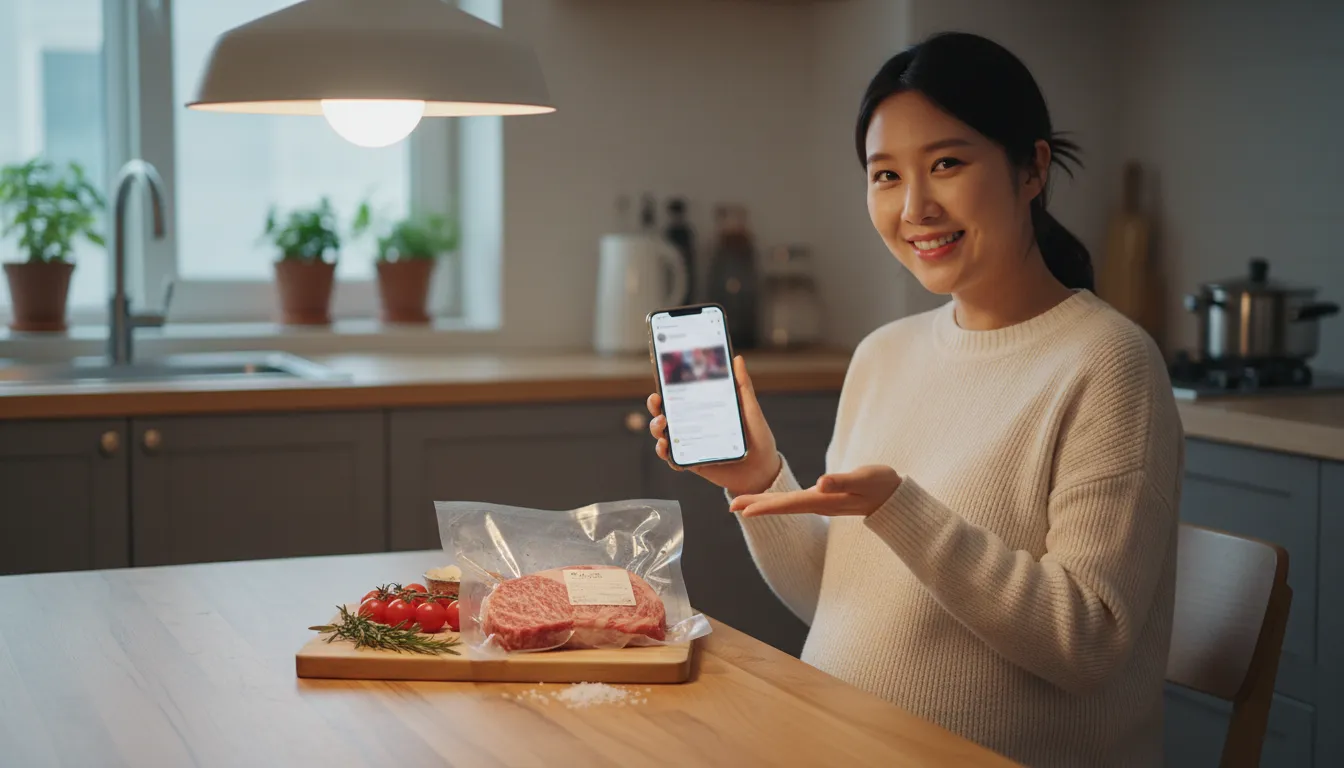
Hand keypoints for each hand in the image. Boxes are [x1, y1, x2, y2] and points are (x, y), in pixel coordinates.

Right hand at [647, 355, 781, 496]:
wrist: (764, 470)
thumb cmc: (758, 437)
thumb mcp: (751, 409)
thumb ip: (743, 386)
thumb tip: (737, 359)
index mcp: (705, 409)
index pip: (680, 394)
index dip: (666, 386)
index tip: (660, 377)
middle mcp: (694, 425)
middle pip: (666, 413)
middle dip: (654, 406)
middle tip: (656, 400)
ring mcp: (691, 444)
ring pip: (664, 435)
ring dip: (656, 428)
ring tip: (662, 425)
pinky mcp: (692, 463)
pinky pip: (674, 460)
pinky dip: (666, 454)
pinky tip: (666, 448)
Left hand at [728, 464, 901, 518]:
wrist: (894, 497)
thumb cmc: (881, 484)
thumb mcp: (864, 478)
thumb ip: (842, 480)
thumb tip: (820, 482)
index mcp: (824, 500)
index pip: (789, 503)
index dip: (765, 505)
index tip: (743, 509)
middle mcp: (819, 503)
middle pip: (781, 506)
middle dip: (756, 506)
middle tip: (730, 507)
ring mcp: (821, 503)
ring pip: (786, 505)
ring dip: (763, 504)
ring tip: (741, 505)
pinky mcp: (825, 498)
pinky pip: (794, 502)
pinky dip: (777, 501)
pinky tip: (770, 500)